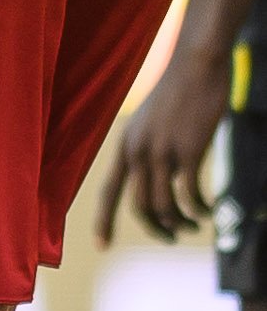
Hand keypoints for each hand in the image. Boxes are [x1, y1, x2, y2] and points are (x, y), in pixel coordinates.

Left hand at [98, 33, 229, 242]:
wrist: (196, 64)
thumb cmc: (179, 92)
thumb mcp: (154, 122)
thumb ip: (150, 148)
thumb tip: (159, 178)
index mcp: (125, 145)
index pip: (107, 191)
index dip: (103, 221)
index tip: (101, 246)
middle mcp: (138, 151)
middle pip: (139, 206)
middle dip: (156, 228)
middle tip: (172, 236)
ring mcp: (162, 152)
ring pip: (165, 205)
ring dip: (180, 223)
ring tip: (195, 225)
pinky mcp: (189, 151)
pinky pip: (190, 194)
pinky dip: (200, 209)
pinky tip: (210, 210)